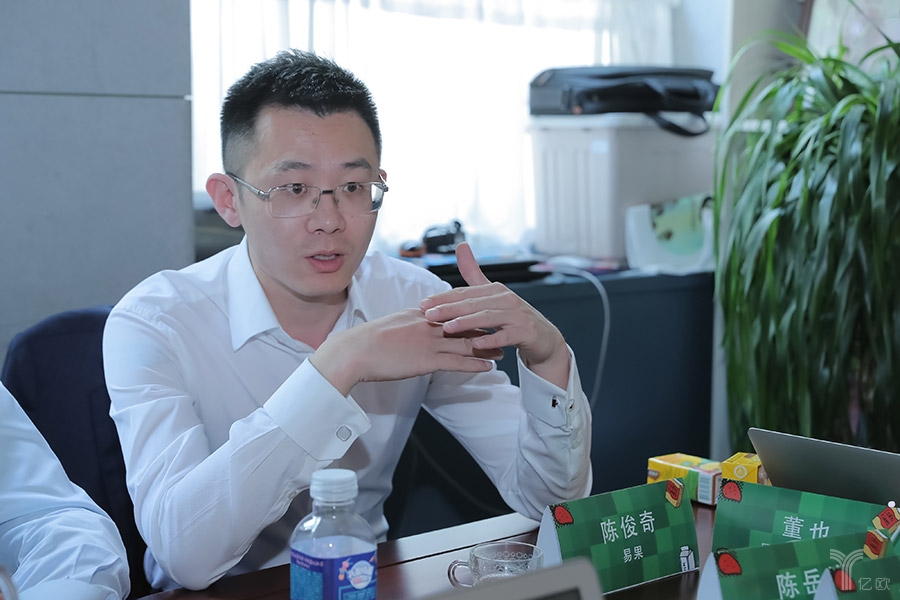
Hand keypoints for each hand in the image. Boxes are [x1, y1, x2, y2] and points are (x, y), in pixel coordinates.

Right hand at [310, 307, 500, 395]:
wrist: (354, 352)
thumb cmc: (365, 342)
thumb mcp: (389, 326)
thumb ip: (405, 326)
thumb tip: (411, 330)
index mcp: (418, 314)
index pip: (450, 311)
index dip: (469, 313)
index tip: (483, 314)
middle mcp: (428, 324)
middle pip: (464, 324)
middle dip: (485, 328)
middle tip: (501, 330)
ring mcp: (429, 342)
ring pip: (466, 342)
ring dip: (487, 347)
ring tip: (502, 351)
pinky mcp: (427, 360)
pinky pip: (458, 362)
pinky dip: (475, 364)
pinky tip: (488, 367)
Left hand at [419, 242, 570, 387]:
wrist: (543, 337)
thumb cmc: (513, 316)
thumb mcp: (493, 295)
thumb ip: (474, 274)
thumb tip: (461, 245)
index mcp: (495, 290)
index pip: (464, 293)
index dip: (443, 298)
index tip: (423, 304)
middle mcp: (506, 299)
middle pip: (473, 304)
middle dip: (449, 309)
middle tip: (429, 315)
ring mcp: (517, 315)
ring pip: (487, 318)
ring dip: (467, 323)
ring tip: (448, 328)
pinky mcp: (525, 332)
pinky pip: (506, 336)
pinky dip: (491, 339)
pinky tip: (477, 344)